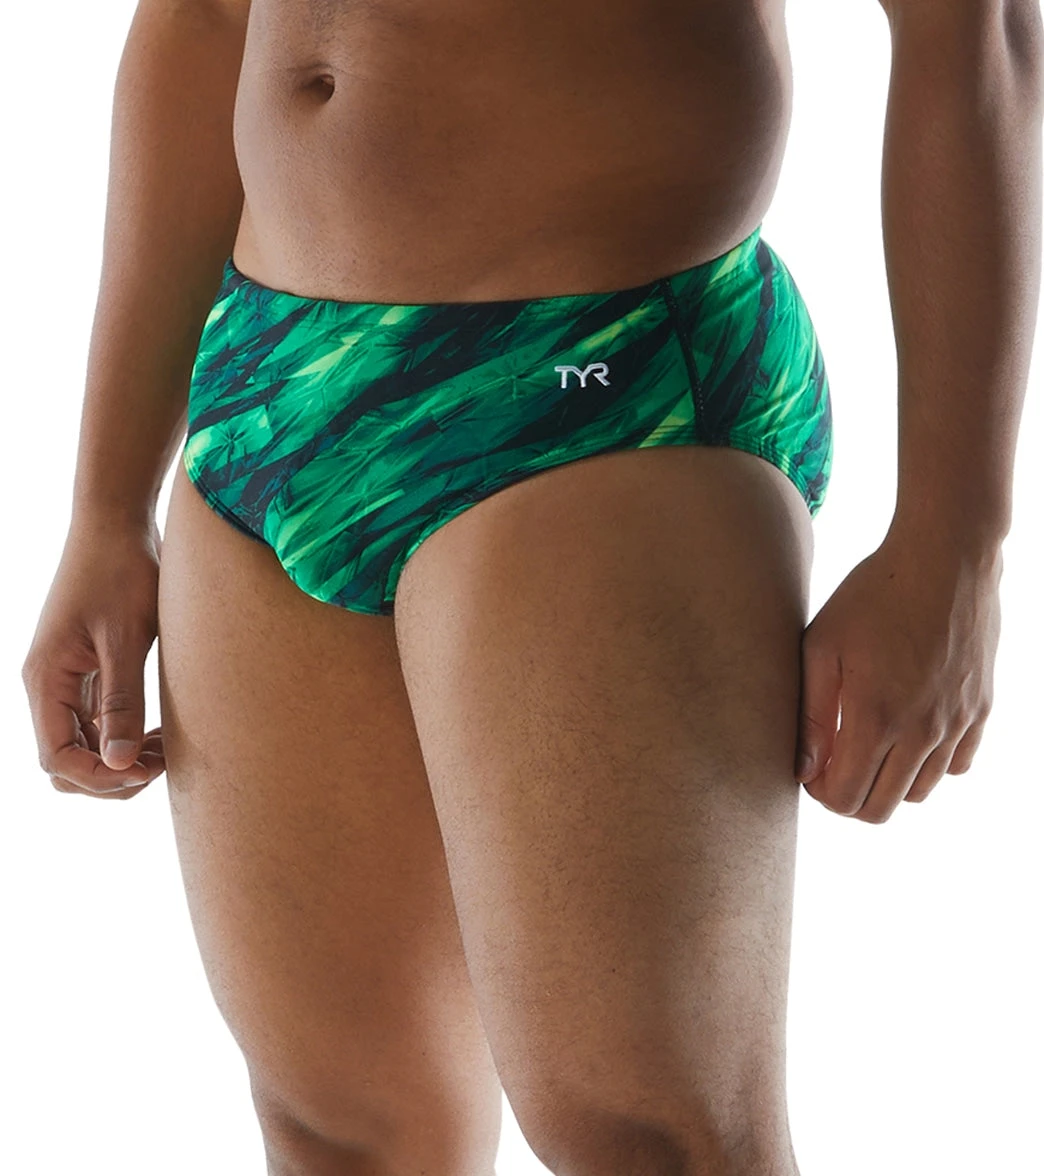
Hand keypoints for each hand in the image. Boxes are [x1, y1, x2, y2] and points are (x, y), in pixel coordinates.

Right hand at [22, 518, 166, 797]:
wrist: (117, 522)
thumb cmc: (122, 570)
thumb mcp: (126, 637)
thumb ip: (122, 700)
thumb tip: (119, 766)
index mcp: (47, 680)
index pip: (57, 759)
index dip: (100, 778)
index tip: (146, 772)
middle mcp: (48, 685)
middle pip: (66, 762)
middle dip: (111, 776)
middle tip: (161, 763)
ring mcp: (66, 679)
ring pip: (84, 745)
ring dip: (120, 759)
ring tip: (166, 749)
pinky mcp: (86, 670)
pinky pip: (97, 722)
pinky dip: (124, 735)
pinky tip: (160, 731)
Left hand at [794, 523, 1001, 822]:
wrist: (945, 556)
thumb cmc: (872, 595)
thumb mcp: (823, 647)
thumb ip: (811, 715)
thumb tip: (803, 772)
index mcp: (878, 717)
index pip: (847, 799)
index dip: (820, 794)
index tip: (810, 769)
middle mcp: (924, 730)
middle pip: (882, 808)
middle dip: (849, 797)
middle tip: (832, 765)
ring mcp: (958, 723)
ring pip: (920, 792)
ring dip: (887, 783)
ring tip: (866, 747)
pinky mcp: (981, 709)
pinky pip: (956, 766)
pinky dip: (928, 765)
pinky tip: (907, 735)